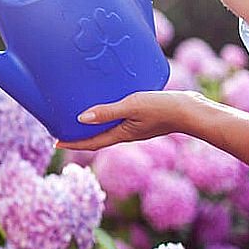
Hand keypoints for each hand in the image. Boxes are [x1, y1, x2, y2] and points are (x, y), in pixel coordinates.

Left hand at [56, 91, 204, 150]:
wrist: (193, 111)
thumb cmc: (163, 108)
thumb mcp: (132, 106)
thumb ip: (107, 112)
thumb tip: (81, 118)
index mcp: (121, 134)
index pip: (91, 143)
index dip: (72, 143)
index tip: (56, 142)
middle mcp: (126, 134)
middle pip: (97, 138)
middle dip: (79, 136)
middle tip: (62, 128)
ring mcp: (135, 128)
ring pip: (108, 129)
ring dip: (93, 126)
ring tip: (79, 117)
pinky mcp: (143, 120)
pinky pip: (119, 120)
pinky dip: (108, 117)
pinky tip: (107, 104)